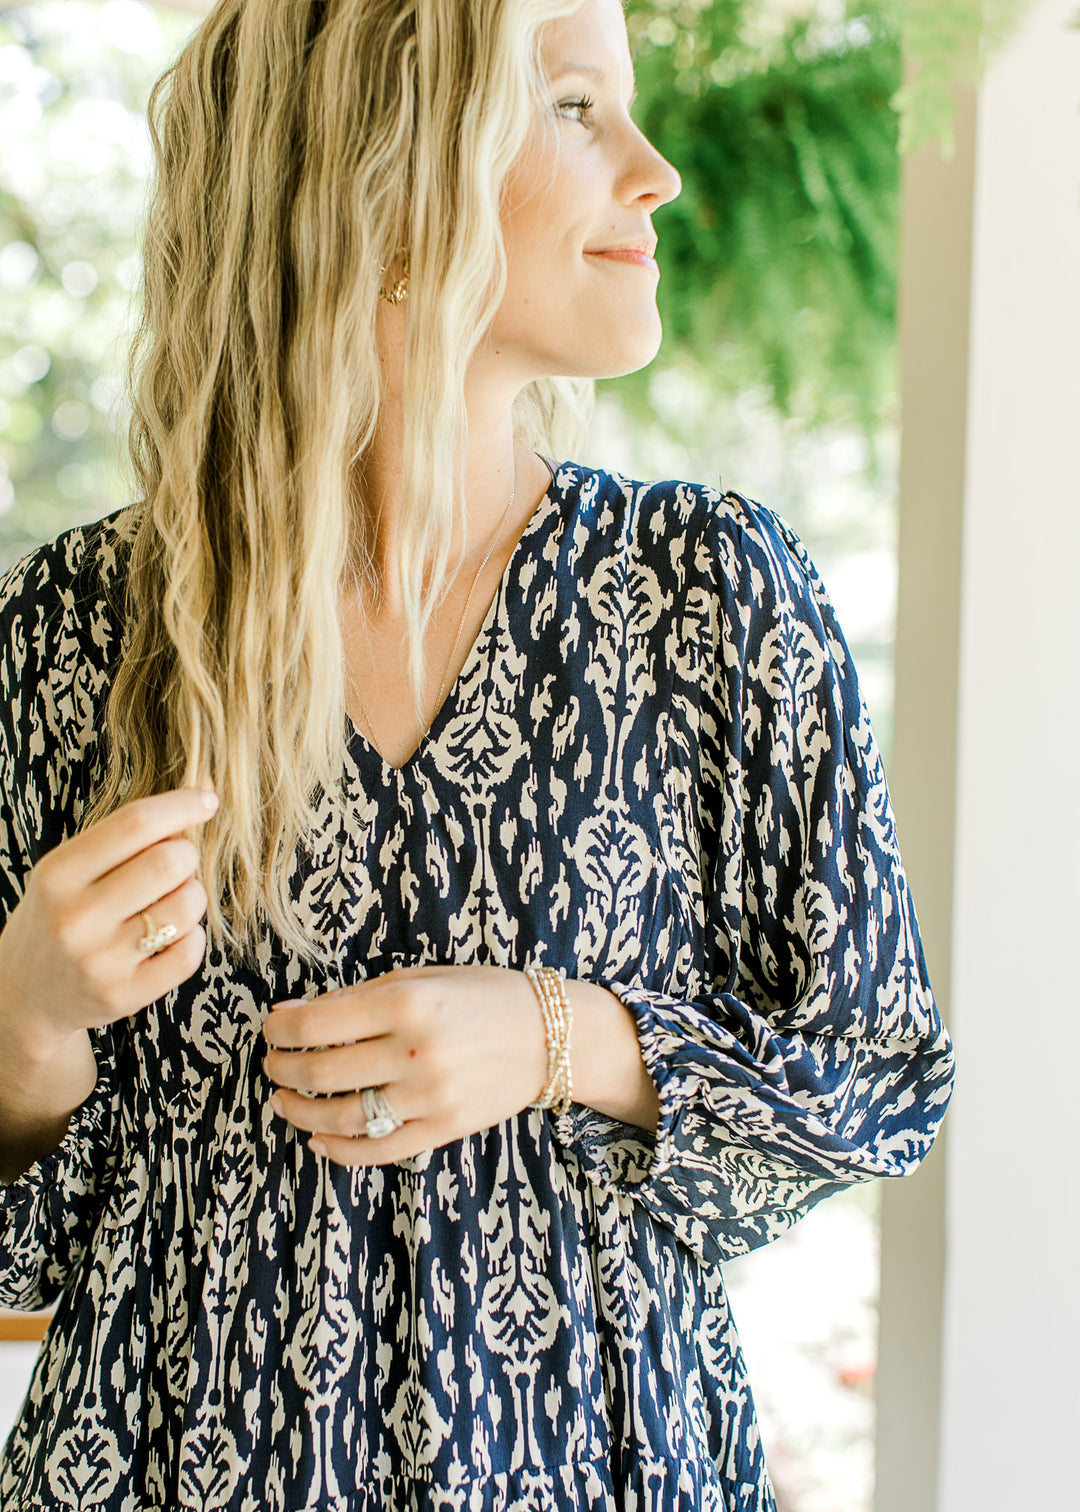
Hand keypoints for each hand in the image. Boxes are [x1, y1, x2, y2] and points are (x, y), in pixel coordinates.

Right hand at [0, 787, 217, 1057]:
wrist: (24, 993)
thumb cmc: (59, 916)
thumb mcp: (70, 870)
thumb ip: (124, 838)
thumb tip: (197, 796)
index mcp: (58, 874)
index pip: (134, 823)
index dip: (181, 805)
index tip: (207, 799)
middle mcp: (75, 917)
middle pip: (169, 862)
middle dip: (186, 855)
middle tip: (176, 865)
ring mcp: (99, 961)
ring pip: (187, 906)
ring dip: (192, 896)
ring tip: (169, 902)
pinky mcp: (123, 995)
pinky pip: (190, 953)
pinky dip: (193, 937)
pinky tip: (171, 937)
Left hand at [260, 965, 549, 1165]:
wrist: (550, 1034)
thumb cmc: (480, 996)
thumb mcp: (419, 978)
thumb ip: (356, 997)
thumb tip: (292, 1014)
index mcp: (405, 1003)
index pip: (315, 1024)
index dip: (279, 1030)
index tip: (270, 1029)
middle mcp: (414, 1051)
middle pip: (320, 1072)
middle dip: (281, 1070)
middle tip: (272, 1064)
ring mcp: (428, 1096)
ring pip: (340, 1116)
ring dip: (298, 1111)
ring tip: (282, 1100)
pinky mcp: (442, 1129)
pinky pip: (377, 1150)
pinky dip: (338, 1149)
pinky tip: (317, 1138)